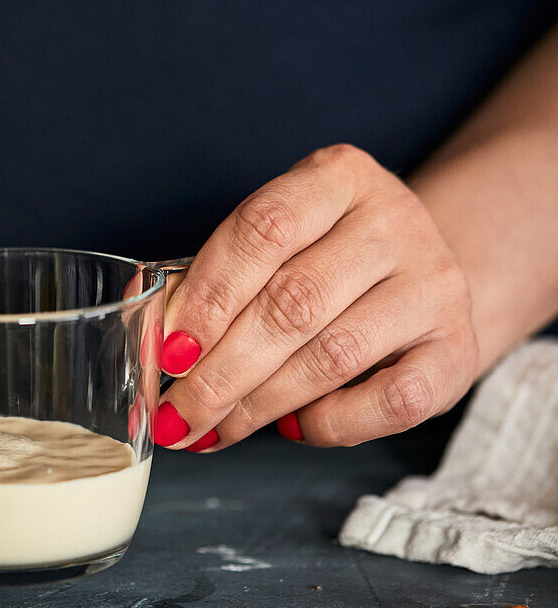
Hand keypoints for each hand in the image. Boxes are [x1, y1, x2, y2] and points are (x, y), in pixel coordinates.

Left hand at [155, 144, 478, 450]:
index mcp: (338, 177)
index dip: (207, 296)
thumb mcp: (271, 244)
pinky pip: (390, 401)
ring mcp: (435, 284)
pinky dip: (331, 424)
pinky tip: (292, 428)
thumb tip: (151, 333)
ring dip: (258, 405)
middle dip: (221, 371)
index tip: (168, 351)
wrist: (416, 275)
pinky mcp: (458, 348)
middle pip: (292, 302)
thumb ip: (213, 278)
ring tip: (211, 430)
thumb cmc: (319, 259)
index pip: (263, 228)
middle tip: (175, 415)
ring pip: (334, 356)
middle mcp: (394, 220)